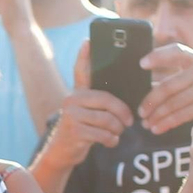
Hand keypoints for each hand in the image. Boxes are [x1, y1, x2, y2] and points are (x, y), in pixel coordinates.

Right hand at [35, 41, 131, 169]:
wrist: (63, 152)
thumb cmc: (83, 130)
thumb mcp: (88, 113)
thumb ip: (101, 103)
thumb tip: (129, 99)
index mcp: (77, 92)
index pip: (81, 71)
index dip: (84, 56)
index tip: (88, 41)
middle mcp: (71, 100)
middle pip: (106, 99)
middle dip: (122, 112)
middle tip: (129, 122)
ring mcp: (71, 115)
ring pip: (107, 119)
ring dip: (117, 129)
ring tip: (117, 133)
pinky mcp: (74, 131)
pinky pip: (103, 134)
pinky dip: (112, 140)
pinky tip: (111, 141)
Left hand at [137, 42, 192, 134]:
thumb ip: (174, 65)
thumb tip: (146, 70)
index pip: (176, 53)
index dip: (159, 57)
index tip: (142, 63)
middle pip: (170, 86)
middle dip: (151, 100)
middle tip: (141, 111)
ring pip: (175, 104)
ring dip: (157, 115)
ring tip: (146, 123)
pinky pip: (184, 115)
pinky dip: (168, 123)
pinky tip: (157, 128)